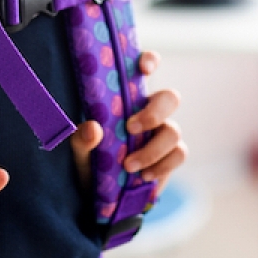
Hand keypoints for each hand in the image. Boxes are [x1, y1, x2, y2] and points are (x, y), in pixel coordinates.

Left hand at [70, 51, 186, 191]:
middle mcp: (148, 111)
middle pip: (169, 98)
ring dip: (152, 149)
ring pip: (174, 131)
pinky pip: (179, 154)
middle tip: (130, 127)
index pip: (143, 69)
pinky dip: (162, 165)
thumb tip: (93, 128)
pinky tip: (143, 176)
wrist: (100, 196)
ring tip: (128, 165)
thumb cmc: (89, 162)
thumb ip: (81, 140)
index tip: (144, 67)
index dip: (150, 61)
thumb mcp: (78, 151)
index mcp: (125, 98)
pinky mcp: (170, 156)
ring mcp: (161, 133)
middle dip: (154, 112)